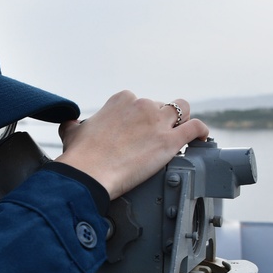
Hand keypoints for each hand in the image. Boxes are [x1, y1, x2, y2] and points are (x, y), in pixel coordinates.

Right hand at [56, 90, 209, 199]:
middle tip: (154, 140)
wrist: (88, 173)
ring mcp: (157, 122)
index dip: (142, 118)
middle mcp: (142, 105)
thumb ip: (75, 124)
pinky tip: (201, 138)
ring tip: (180, 134)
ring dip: (183, 121)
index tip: (139, 130)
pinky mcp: (169, 141)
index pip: (140, 102)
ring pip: (183, 110)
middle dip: (159, 122)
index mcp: (122, 100)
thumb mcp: (72, 131)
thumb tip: (72, 124)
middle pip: (161, 107)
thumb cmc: (80, 156)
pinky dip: (201, 132)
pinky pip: (195, 128)